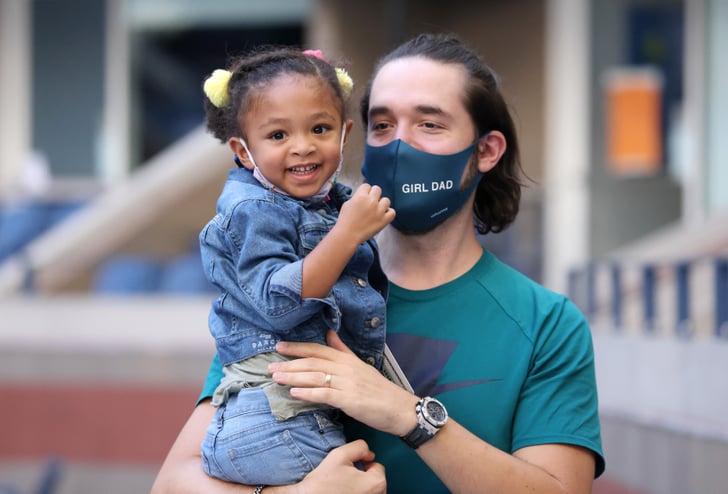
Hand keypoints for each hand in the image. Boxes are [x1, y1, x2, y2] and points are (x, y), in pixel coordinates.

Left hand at [269, 331, 418, 436]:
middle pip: (312, 363)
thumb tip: (330, 333)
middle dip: (289, 364)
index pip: (318, 350)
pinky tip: (294, 393)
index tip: (279, 347)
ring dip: (293, 377)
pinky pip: (325, 395)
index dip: (297, 348)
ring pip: (315, 377)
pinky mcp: (350, 399)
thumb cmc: (378, 390)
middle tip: (270, 367)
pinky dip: (308, 393)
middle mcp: (346, 368)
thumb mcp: (360, 365)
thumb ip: (343, 350)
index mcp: (347, 359)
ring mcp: (347, 383)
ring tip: (276, 378)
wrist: (399, 408)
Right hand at [297, 440, 385, 493]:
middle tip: (345, 479)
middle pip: (375, 481)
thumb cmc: (323, 482)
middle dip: (363, 478)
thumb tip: (369, 454)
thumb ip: (360, 447)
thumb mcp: (341, 454)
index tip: (351, 469)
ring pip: (370, 492)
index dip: (363, 464)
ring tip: (343, 489)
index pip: (378, 467)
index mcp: (376, 483)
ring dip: (361, 489)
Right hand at [335, 184, 394, 243]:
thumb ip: (357, 197)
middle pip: (377, 189)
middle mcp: (371, 202)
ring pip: (386, 200)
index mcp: (361, 196)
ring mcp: (379, 211)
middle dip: (373, 195)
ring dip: (382, 204)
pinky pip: (392, 212)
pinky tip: (382, 215)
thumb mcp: (347, 204)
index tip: (363, 197)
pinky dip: (388, 213)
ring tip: (376, 210)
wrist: (348, 235)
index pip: (367, 186)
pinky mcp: (384, 220)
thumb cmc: (345, 221)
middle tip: (370, 203)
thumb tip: (364, 195)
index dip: (365, 191)